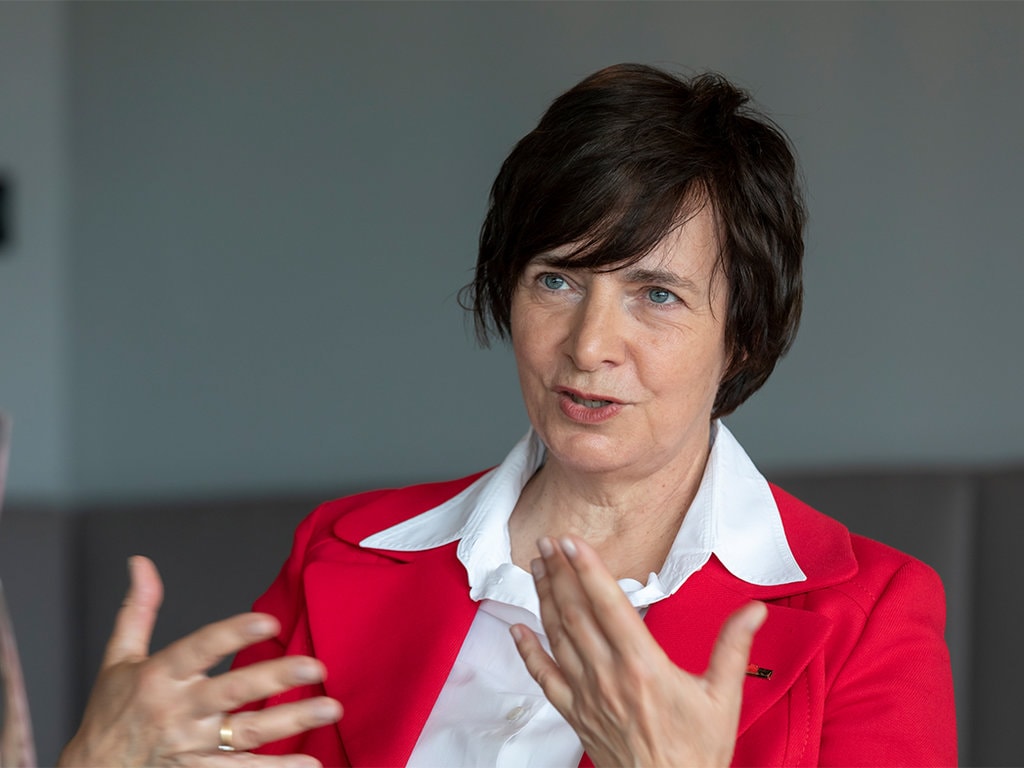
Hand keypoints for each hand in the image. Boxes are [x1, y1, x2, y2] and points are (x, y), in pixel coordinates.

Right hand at [59, 556, 341, 766]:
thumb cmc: (109, 713)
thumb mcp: (117, 659)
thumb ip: (138, 610)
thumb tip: (141, 562)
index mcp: (157, 676)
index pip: (198, 649)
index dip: (232, 634)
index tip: (268, 621)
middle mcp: (176, 711)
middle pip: (232, 692)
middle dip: (276, 678)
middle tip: (317, 666)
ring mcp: (190, 746)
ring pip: (246, 733)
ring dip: (291, 721)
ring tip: (331, 709)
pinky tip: (310, 762)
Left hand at [511, 536, 766, 767]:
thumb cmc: (696, 754)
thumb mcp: (722, 696)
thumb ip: (733, 647)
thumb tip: (754, 610)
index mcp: (643, 665)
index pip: (608, 604)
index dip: (587, 569)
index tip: (571, 541)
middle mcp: (608, 676)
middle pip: (575, 612)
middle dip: (559, 572)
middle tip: (547, 540)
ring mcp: (586, 695)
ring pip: (557, 636)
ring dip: (544, 598)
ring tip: (537, 566)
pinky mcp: (575, 714)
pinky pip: (544, 677)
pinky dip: (528, 651)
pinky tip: (517, 629)